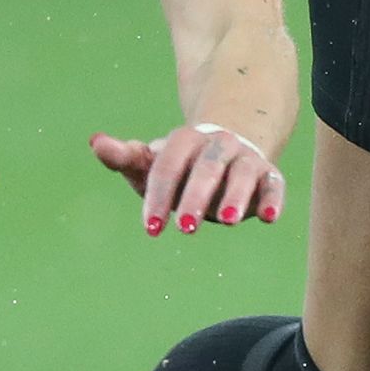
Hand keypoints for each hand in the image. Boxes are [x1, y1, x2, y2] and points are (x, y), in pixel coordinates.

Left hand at [89, 123, 286, 237]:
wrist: (226, 149)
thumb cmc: (181, 167)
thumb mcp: (151, 164)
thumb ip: (125, 157)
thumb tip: (95, 141)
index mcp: (184, 141)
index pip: (169, 166)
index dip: (159, 195)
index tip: (151, 229)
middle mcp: (217, 145)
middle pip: (206, 167)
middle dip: (195, 196)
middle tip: (185, 228)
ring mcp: (244, 159)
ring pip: (242, 173)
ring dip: (236, 196)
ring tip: (226, 221)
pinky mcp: (268, 176)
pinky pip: (274, 184)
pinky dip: (273, 200)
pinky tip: (269, 218)